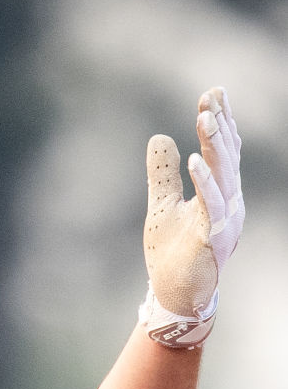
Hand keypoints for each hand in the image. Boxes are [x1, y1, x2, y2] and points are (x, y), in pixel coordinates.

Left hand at [140, 87, 243, 347]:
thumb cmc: (172, 254)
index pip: (223, 150)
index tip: (213, 92)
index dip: (221, 121)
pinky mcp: (213, 238)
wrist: (173, 296)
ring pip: (225, 175)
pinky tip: (193, 161)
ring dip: (214, 147)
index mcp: (220, 193)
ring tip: (205, 119)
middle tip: (210, 97)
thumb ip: (162, 174)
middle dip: (219, 126)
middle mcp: (229, 202)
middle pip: (227, 156)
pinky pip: (212, 206)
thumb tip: (160, 137)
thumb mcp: (162, 206)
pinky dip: (204, 183)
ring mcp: (224, 220)